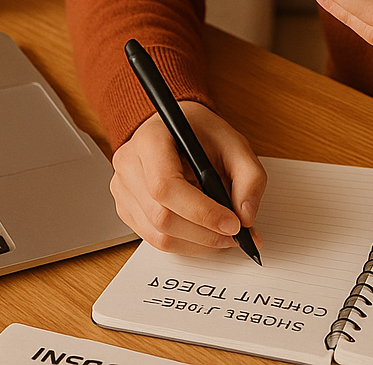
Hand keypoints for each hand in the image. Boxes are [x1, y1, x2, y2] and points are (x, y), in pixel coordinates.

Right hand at [110, 101, 266, 255]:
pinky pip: (155, 239)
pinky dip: (186, 243)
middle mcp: (129, 166)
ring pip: (158, 235)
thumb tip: (246, 217)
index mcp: (150, 140)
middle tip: (235, 235)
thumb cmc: (202, 133)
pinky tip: (205, 234)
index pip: (166, 186)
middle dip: (204, 233)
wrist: (178, 129)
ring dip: (197, 243)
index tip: (232, 223)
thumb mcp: (235, 143)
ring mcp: (123, 190)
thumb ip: (249, 177)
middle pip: (162, 216)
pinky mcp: (126, 209)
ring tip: (224, 236)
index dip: (201, 211)